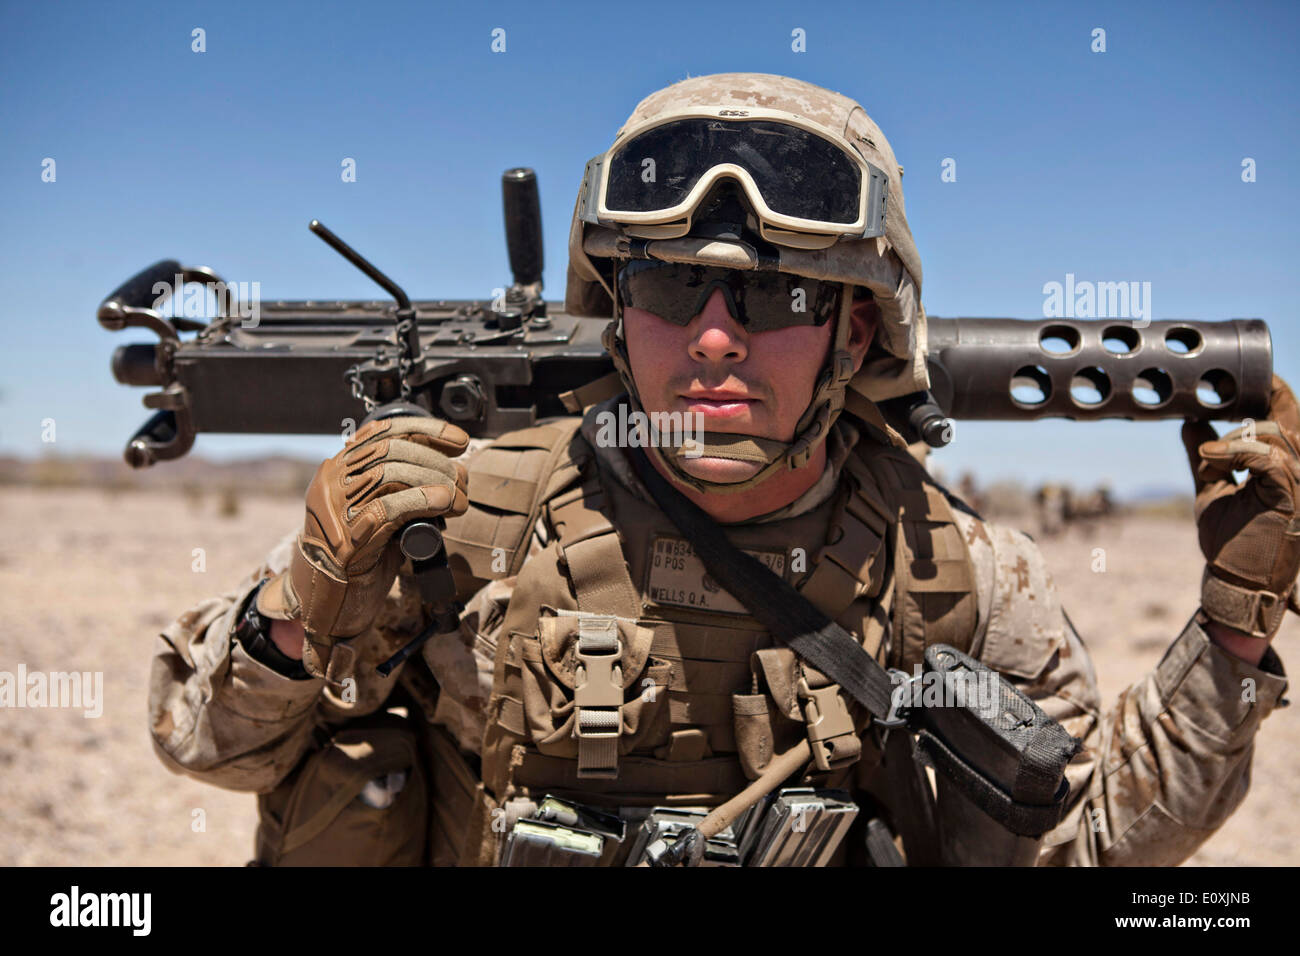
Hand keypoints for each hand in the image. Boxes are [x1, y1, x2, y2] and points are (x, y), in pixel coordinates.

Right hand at [260, 416, 469, 678]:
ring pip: (389, 474)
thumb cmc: (364, 555)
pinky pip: (386, 508)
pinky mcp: (345, 539)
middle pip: (390, 450)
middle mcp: (333, 482)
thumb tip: (454, 474)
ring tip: (459, 497)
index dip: (425, 430)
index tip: (459, 440)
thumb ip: (405, 488)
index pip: (382, 431)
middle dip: (435, 461)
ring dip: (433, 481)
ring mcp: (335, 509)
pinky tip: (444, 502)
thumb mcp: (385, 512)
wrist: (331, 601)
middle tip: (462, 480)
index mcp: (341, 468)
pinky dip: (421, 500)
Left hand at [1182, 375, 1299, 650]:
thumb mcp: (1212, 488)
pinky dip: (1237, 453)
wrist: (1233, 581)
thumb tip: (1190, 422)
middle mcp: (1298, 470)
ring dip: (1233, 439)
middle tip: (1218, 402)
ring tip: (1205, 458)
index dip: (1272, 391)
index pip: (1287, 416)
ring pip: (1276, 436)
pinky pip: (1271, 461)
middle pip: (1287, 418)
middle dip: (1251, 407)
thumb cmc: (1230, 540)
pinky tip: (1208, 460)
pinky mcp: (1289, 499)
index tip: (1239, 377)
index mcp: (1283, 464)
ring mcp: (1298, 484)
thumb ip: (1206, 456)